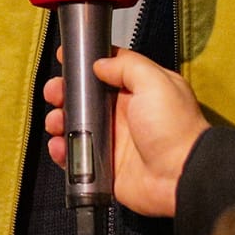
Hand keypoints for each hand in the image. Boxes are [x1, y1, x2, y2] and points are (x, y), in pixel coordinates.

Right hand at [43, 48, 208, 217]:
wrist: (180, 176)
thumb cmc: (173, 126)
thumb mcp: (155, 82)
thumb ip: (127, 66)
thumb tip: (100, 63)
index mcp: (138, 91)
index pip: (106, 71)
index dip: (84, 64)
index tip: (64, 59)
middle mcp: (123, 115)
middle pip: (84, 98)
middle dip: (64, 93)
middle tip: (54, 93)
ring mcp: (113, 141)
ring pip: (76, 126)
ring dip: (60, 121)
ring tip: (55, 122)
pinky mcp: (105, 166)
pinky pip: (77, 157)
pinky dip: (63, 151)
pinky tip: (59, 146)